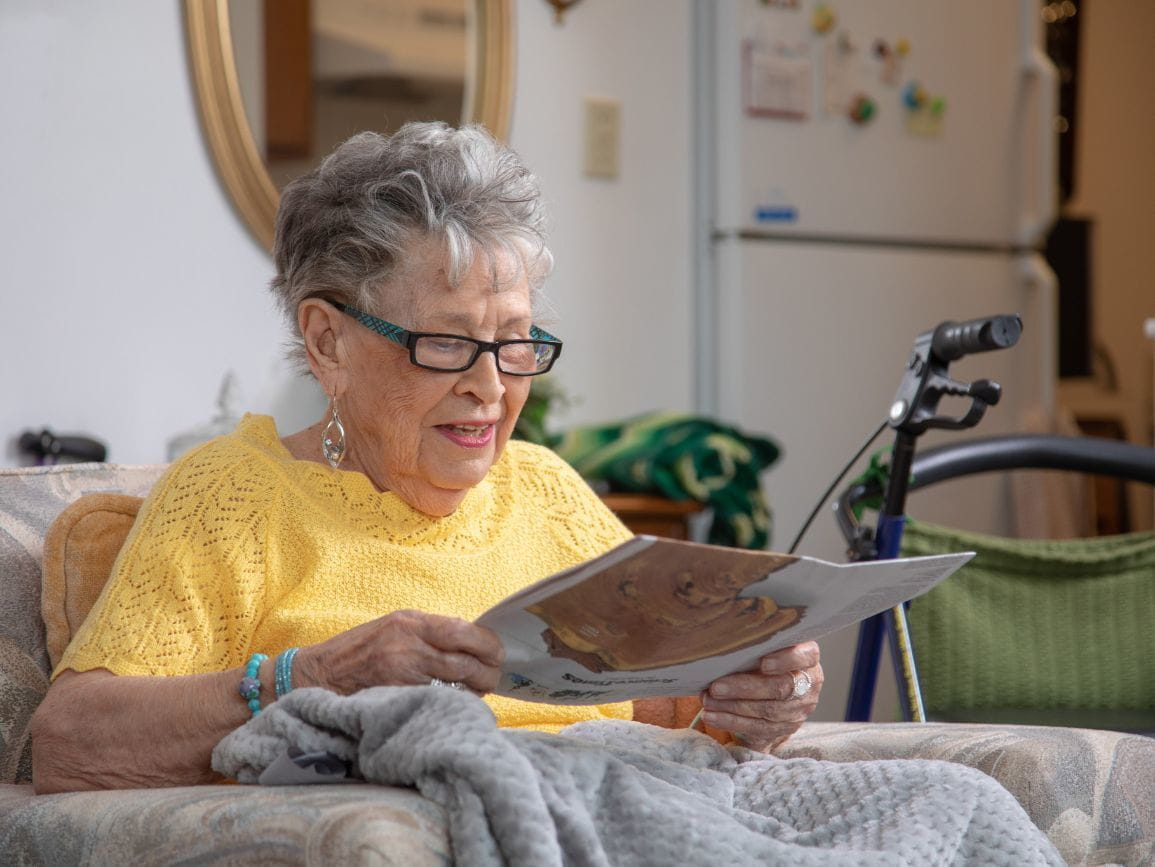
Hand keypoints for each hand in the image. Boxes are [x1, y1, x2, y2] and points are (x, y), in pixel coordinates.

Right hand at [293, 609, 504, 695]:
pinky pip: (435, 702)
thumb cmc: (358, 652)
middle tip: (493, 679)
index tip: (498, 653)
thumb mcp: (393, 629)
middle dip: (488, 672)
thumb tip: (470, 643)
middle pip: (466, 659)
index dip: (488, 644)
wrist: (316, 675)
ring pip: (456, 684)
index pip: (463, 630)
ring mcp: (401, 672)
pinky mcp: (395, 696)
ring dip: (473, 691)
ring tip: (476, 693)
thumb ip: (427, 633)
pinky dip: (449, 705)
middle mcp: (407, 643)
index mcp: (410, 622)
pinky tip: (452, 707)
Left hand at [699, 641, 821, 751]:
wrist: (766, 693)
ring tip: (708, 701)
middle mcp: (809, 684)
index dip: (786, 660)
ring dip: (733, 706)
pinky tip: (712, 716)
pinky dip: (731, 721)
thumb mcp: (760, 650)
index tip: (763, 663)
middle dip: (745, 687)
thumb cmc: (758, 661)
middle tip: (716, 687)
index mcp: (807, 658)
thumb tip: (718, 649)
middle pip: (781, 687)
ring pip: (768, 710)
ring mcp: (800, 709)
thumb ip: (750, 648)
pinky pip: (758, 727)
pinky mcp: (785, 728)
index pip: (805, 656)